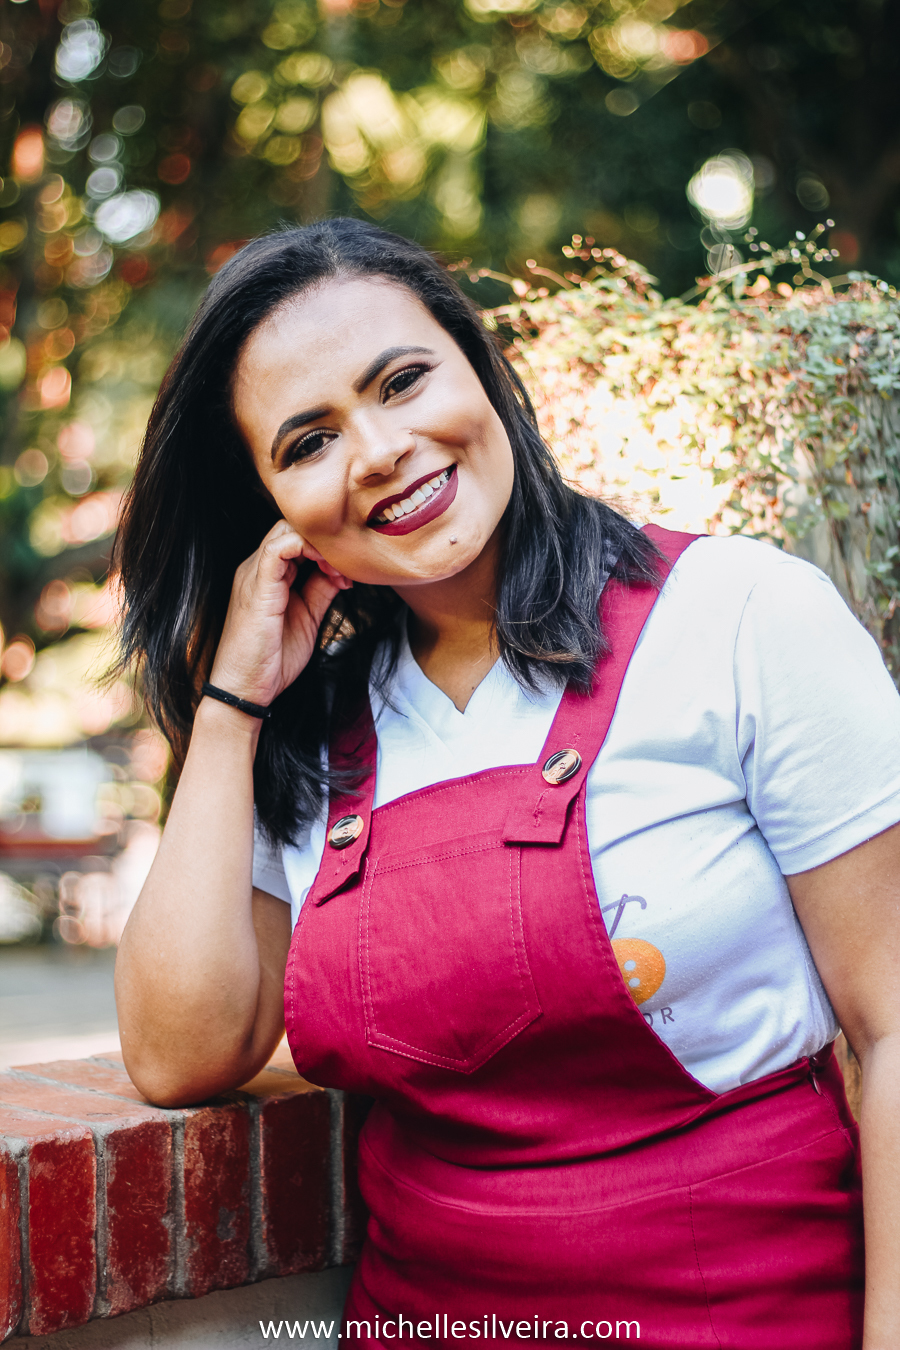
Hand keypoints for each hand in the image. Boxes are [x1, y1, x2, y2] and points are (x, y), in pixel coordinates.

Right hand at [208, 520, 351, 708]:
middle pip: (290, 528)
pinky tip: (327, 569)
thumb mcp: (307, 619)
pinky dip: (306, 549)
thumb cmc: (272, 660)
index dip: (325, 548)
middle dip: (324, 542)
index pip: (295, 539)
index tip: (348, 574)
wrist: (245, 690)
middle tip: (347, 569)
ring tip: (338, 571)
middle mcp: (256, 569)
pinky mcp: (255, 587)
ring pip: (285, 531)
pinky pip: (277, 549)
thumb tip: (341, 572)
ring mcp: (253, 575)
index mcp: (267, 576)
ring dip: (318, 545)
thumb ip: (320, 591)